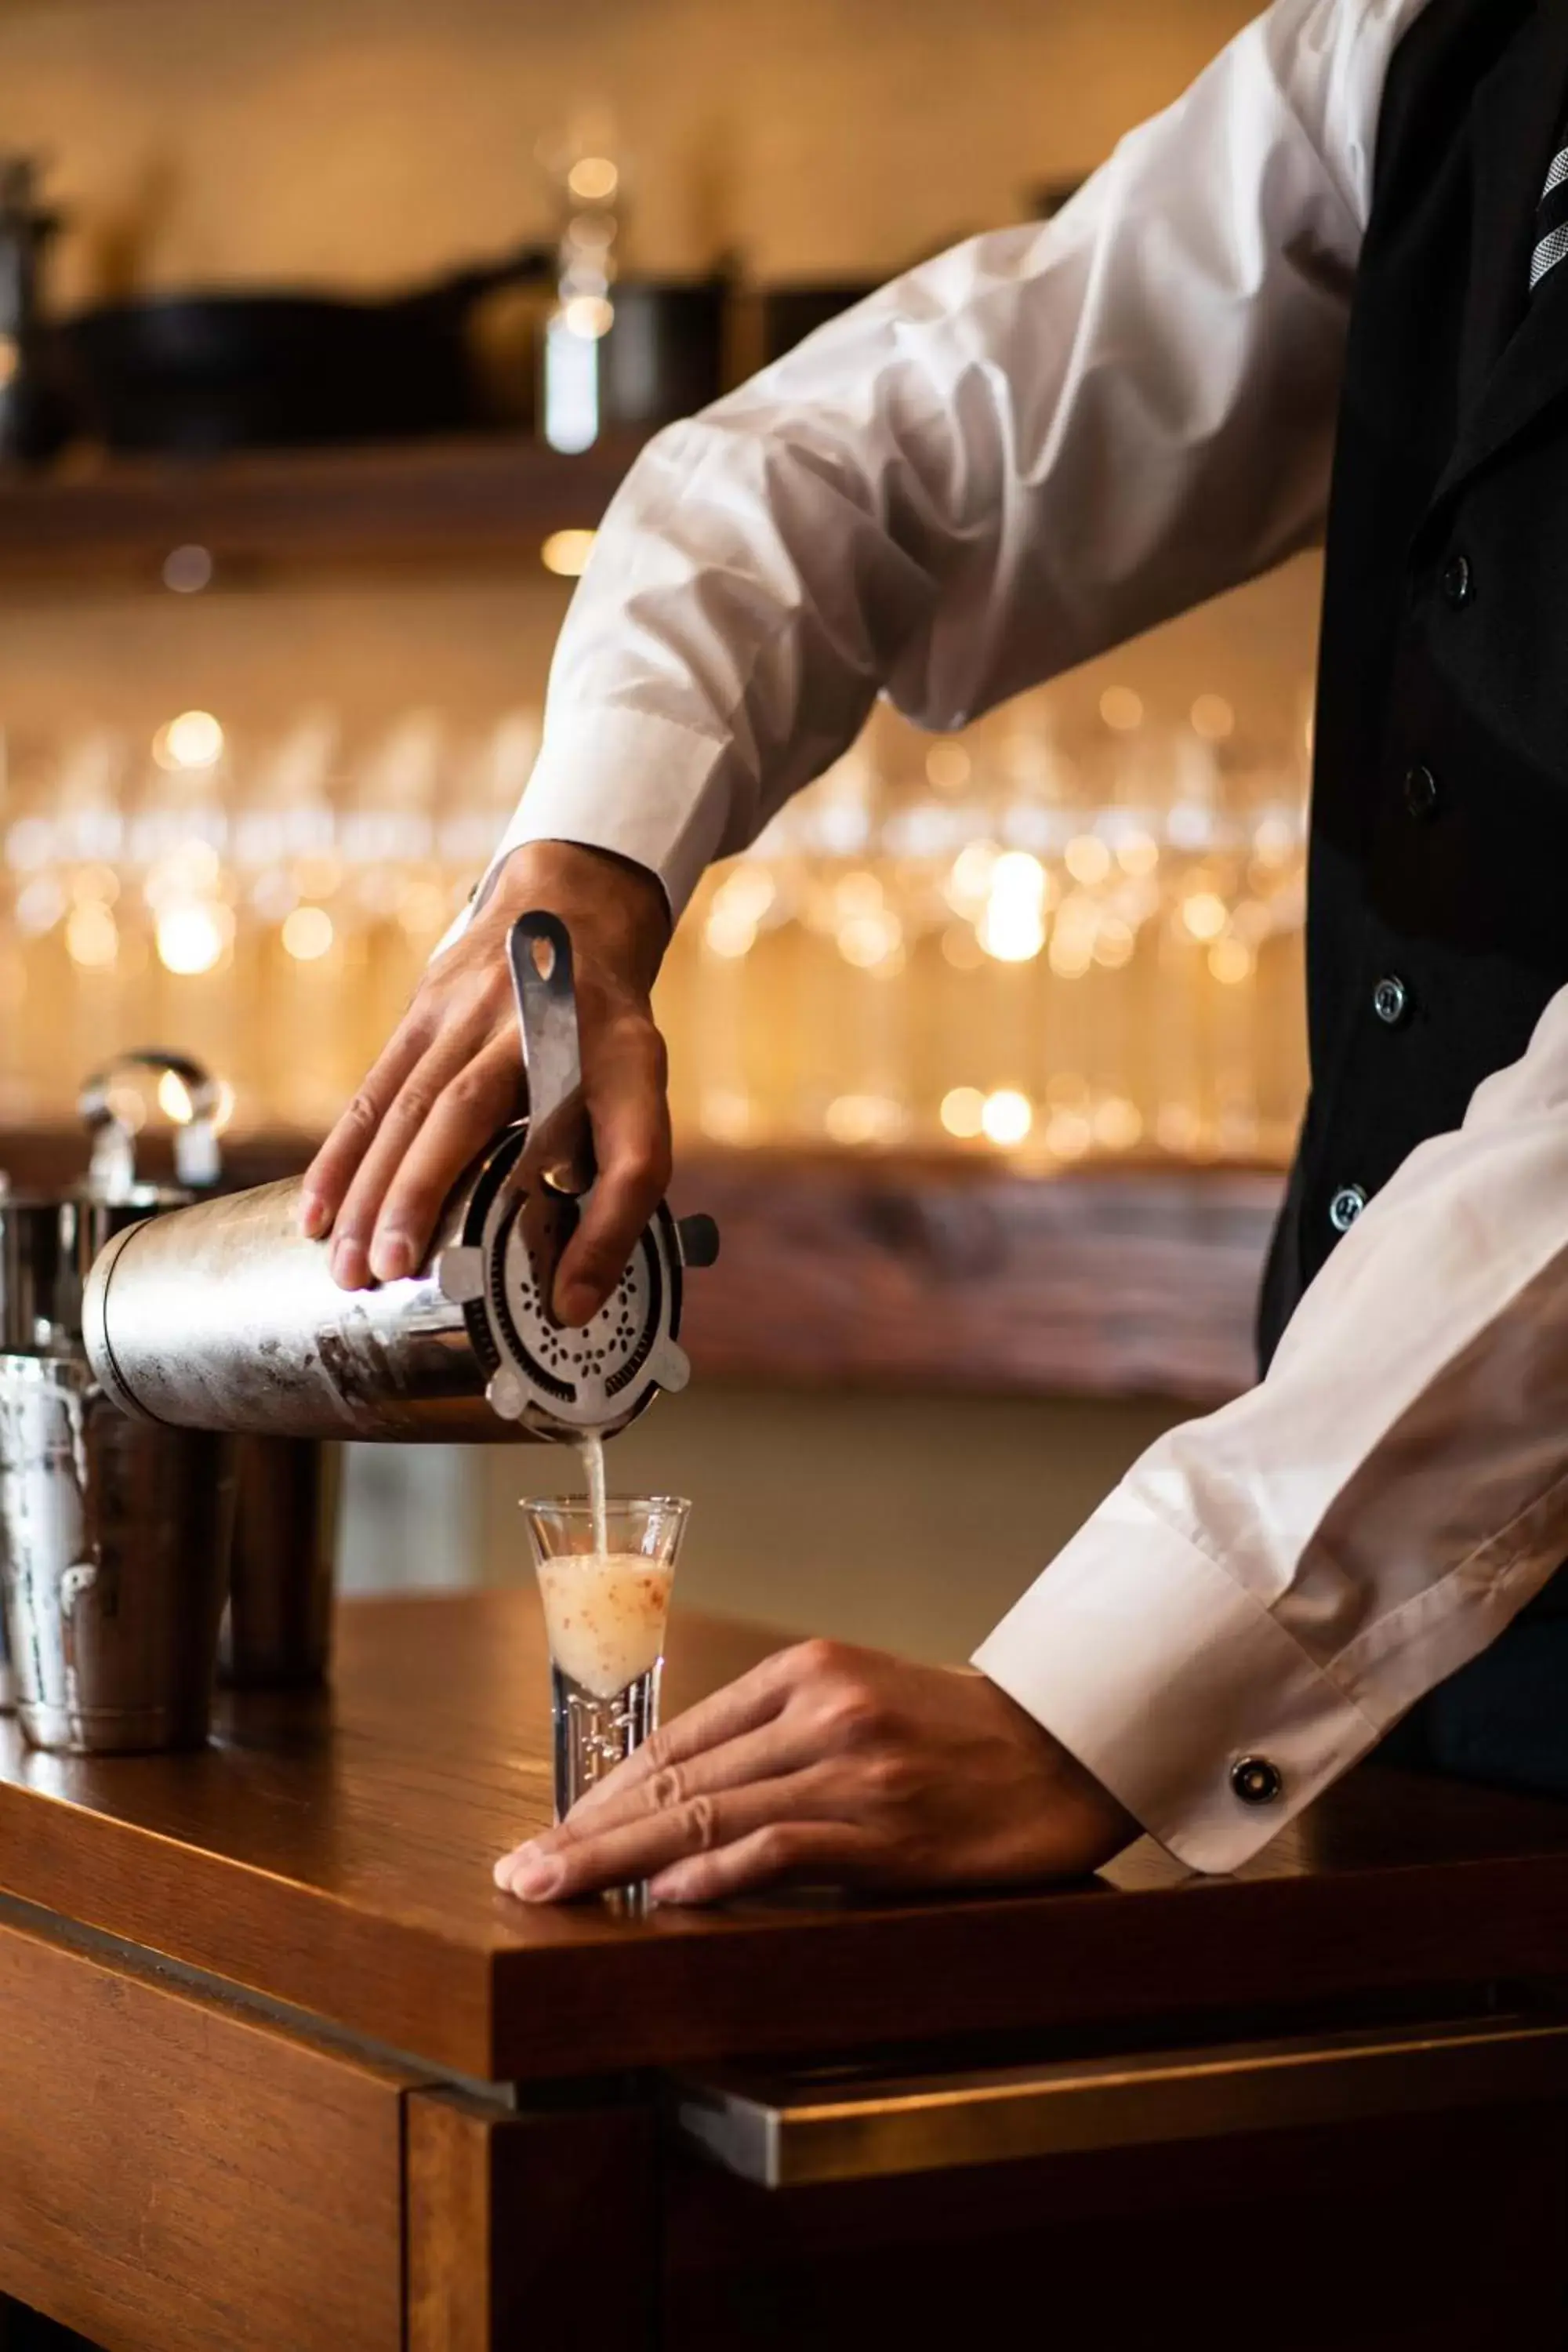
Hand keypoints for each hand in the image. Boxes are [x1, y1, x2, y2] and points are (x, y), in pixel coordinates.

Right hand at [300, 840, 672, 1323]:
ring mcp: (470, 1010)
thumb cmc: (603, 1038)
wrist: (569, 914)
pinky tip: (317, 1213)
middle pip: (471, 1111)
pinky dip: (344, 1157)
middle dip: (425, 1195)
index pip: (627, 1149)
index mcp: (620, 1057)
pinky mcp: (421, 1013)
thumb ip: (622, 1189)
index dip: (605, 1227)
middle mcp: (539, 1022)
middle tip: (393, 1274)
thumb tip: (573, 1299)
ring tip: (348, 1267)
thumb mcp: (638, 1099)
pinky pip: (375, 1091)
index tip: (568, 1301)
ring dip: (373, 1189)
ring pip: (409, 1104)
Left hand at [493, 1639, 1136, 1905]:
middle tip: (519, 1871)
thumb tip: (687, 1801)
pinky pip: (779, 1847)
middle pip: (676, 1775)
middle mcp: (818, 1708)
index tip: (553, 1831)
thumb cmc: (960, 1735)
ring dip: (617, 1858)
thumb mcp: (861, 1704)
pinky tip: (664, 1895)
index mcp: (805, 1671)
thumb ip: (780, 1737)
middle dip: (586, 1831)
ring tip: (554, 1891)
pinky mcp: (886, 1824)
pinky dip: (714, 1872)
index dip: (605, 1792)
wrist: (1072, 1743)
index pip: (677, 1737)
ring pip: (707, 1809)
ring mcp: (851, 1765)